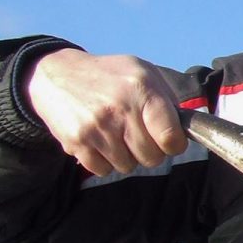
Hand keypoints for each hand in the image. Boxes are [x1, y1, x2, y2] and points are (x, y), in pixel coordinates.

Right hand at [25, 49, 186, 176]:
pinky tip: (101, 141)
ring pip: (128, 166)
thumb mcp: (144, 72)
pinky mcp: (76, 142)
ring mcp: (96, 127)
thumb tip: (186, 129)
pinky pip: (103, 170)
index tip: (170, 141)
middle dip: (151, 151)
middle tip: (140, 136)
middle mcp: (120, 109)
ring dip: (127, 156)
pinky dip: (105, 161)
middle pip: (152, 157)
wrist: (56, 75)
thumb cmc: (110, 76)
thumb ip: (167, 99)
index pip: (171, 137)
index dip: (175, 144)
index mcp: (142, 90)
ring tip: (117, 135)